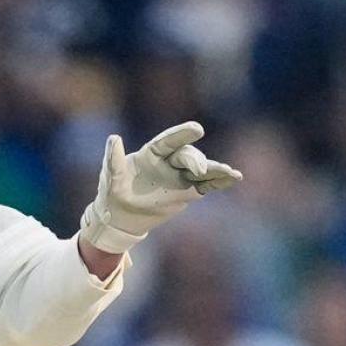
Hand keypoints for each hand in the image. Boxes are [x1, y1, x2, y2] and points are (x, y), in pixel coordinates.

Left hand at [78, 120, 242, 253]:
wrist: (122, 216)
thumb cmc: (113, 193)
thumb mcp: (111, 178)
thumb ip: (114, 160)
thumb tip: (114, 138)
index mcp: (151, 154)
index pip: (169, 141)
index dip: (182, 134)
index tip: (197, 129)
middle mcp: (169, 161)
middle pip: (187, 156)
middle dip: (196, 160)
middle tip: (200, 169)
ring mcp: (180, 176)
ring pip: (202, 169)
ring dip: (216, 170)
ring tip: (231, 173)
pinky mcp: (188, 191)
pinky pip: (207, 184)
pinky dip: (220, 181)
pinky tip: (235, 178)